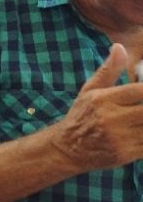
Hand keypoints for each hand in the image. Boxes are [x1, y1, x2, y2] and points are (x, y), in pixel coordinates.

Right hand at [55, 43, 142, 171]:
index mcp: (103, 99)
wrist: (67, 148)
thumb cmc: (81, 115)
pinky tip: (142, 130)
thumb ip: (109, 70)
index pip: (140, 91)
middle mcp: (110, 118)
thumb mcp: (90, 90)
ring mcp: (118, 138)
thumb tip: (119, 47)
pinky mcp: (124, 154)